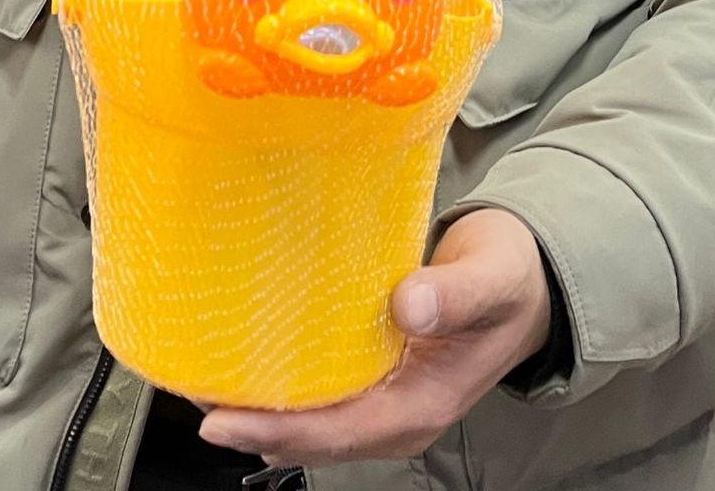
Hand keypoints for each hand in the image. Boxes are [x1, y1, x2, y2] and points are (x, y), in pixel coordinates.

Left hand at [198, 209, 554, 466]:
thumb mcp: (491, 278)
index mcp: (423, 404)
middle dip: (249, 422)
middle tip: (188, 388)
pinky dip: (280, 382)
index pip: (337, 432)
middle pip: (311, 435)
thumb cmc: (509, 278)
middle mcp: (396, 413)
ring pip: (310, 418)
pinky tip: (244, 358)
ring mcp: (384, 398)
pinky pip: (319, 391)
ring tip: (199, 375)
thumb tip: (407, 305)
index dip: (276, 429)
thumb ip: (454, 293)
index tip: (219, 419)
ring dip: (258, 405)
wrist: (526, 281)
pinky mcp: (374, 374)